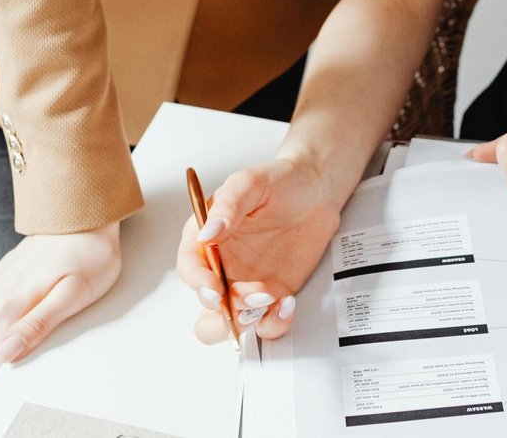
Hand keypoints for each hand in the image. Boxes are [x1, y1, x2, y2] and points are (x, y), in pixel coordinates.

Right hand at [0, 222, 122, 375]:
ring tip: (59, 295)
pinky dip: (30, 299)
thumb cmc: (90, 255)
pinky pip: (13, 299)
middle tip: (64, 317)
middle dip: (32, 338)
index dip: (23, 366)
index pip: (2, 358)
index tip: (44, 362)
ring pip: (11, 318)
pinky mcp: (5, 271)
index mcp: (9, 303)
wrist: (86, 212)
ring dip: (33, 316)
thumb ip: (38, 325)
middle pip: (9, 338)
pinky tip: (49, 283)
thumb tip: (7, 354)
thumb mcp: (73, 295)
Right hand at [176, 156, 341, 343]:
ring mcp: (245, 284)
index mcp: (206, 238)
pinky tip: (288, 302)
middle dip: (224, 312)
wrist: (317, 190)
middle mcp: (221, 266)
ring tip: (272, 298)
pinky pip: (265, 324)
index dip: (198, 281)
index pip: (190, 267)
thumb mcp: (250, 182)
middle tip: (248, 299)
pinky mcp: (271, 296)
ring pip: (232, 324)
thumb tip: (207, 233)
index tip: (215, 287)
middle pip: (206, 306)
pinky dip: (275, 323)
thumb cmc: (280, 181)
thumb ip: (229, 205)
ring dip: (248, 321)